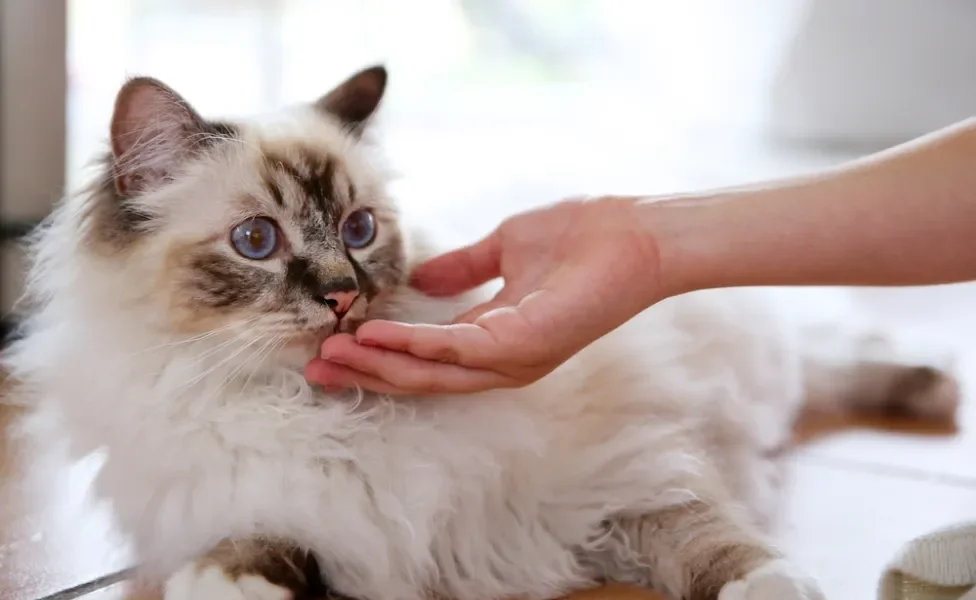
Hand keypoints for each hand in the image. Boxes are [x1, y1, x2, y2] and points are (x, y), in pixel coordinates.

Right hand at [305, 196, 662, 393]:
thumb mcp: (505, 248)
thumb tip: (421, 276)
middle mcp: (501, 358)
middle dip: (366, 373)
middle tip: (316, 368)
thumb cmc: (581, 237)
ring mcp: (512, 357)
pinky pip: (456, 350)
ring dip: (379, 365)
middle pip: (420, 376)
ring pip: (431, 372)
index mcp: (495, 335)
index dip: (379, 353)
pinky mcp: (523, 345)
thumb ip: (463, 268)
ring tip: (332, 355)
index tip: (334, 344)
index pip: (426, 355)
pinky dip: (412, 345)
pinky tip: (375, 336)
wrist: (635, 234)